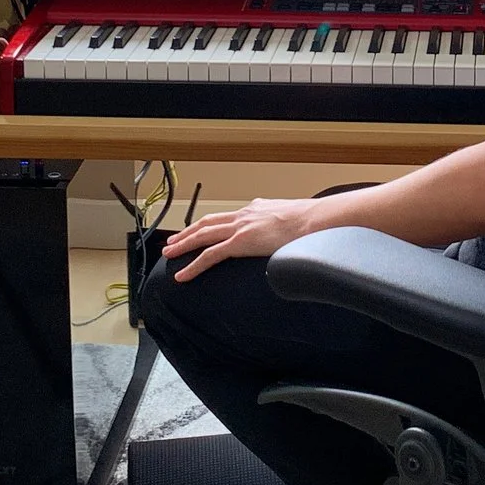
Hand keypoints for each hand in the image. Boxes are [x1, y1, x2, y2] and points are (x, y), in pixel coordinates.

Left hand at [160, 196, 326, 280]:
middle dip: (188, 232)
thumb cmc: (311, 221)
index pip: (226, 217)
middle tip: (173, 240)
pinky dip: (193, 266)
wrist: (315, 219)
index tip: (199, 230)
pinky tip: (183, 275)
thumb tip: (289, 233)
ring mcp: (240, 228)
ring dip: (183, 245)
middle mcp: (243, 215)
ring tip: (169, 253)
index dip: (210, 224)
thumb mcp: (292, 218)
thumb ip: (282, 225)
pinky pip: (210, 256)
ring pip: (202, 236)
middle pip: (207, 223)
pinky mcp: (240, 243)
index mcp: (255, 209)